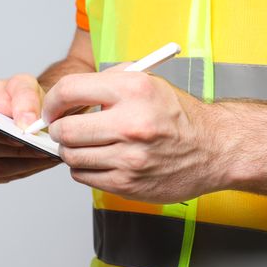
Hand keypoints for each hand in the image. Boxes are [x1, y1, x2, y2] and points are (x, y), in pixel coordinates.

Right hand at [0, 75, 59, 183]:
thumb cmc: (14, 95)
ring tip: (47, 156)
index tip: (21, 137)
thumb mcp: (23, 85)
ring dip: (22, 163)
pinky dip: (22, 170)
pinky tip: (40, 161)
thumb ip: (25, 99)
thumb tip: (24, 124)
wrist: (19, 109)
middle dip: (14, 151)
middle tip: (42, 149)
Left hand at [42, 66, 229, 202]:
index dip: (52, 102)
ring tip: (88, 144)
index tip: (51, 109)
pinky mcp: (128, 184)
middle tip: (66, 129)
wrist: (215, 149)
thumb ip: (106, 83)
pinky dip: (85, 168)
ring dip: (72, 150)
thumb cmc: (177, 115)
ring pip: (70, 156)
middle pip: (65, 130)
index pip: (69, 90)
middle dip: (60, 130)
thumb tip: (62, 97)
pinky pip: (83, 176)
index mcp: (134, 89)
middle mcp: (131, 123)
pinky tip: (101, 159)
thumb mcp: (147, 82)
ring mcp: (130, 157)